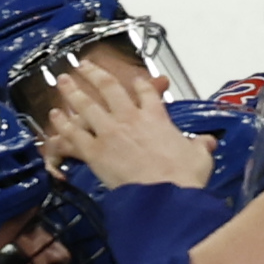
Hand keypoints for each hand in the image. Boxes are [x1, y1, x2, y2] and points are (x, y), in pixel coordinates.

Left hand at [47, 48, 213, 191]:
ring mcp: (109, 133)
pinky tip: (55, 116)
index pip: (146, 91)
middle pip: (109, 88)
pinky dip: (63, 124)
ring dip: (73, 91)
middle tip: (83, 65)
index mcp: (156, 117)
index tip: (135, 79)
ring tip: (63, 80)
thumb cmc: (183, 178)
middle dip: (94, 74)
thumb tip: (209, 143)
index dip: (140, 83)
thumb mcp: (200, 158)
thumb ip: (200, 146)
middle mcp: (129, 118)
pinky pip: (74, 134)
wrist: (164, 198)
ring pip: (86, 105)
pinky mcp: (95, 152)